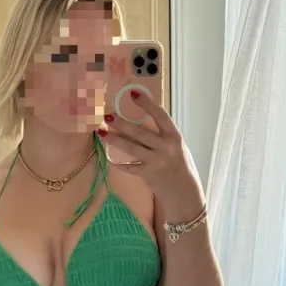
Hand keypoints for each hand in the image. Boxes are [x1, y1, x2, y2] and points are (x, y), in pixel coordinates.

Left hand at [98, 91, 204, 219]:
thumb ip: (163, 135)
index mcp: (174, 137)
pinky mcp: (147, 174)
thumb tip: (145, 119)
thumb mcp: (177, 146)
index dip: (146, 103)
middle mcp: (165, 147)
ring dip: (114, 139)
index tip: (133, 93)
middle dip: (121, 123)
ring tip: (102, 132)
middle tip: (107, 115)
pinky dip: (119, 163)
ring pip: (131, 148)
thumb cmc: (180, 165)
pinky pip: (129, 167)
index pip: (160, 115)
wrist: (184, 192)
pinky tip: (110, 158)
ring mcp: (155, 161)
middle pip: (139, 132)